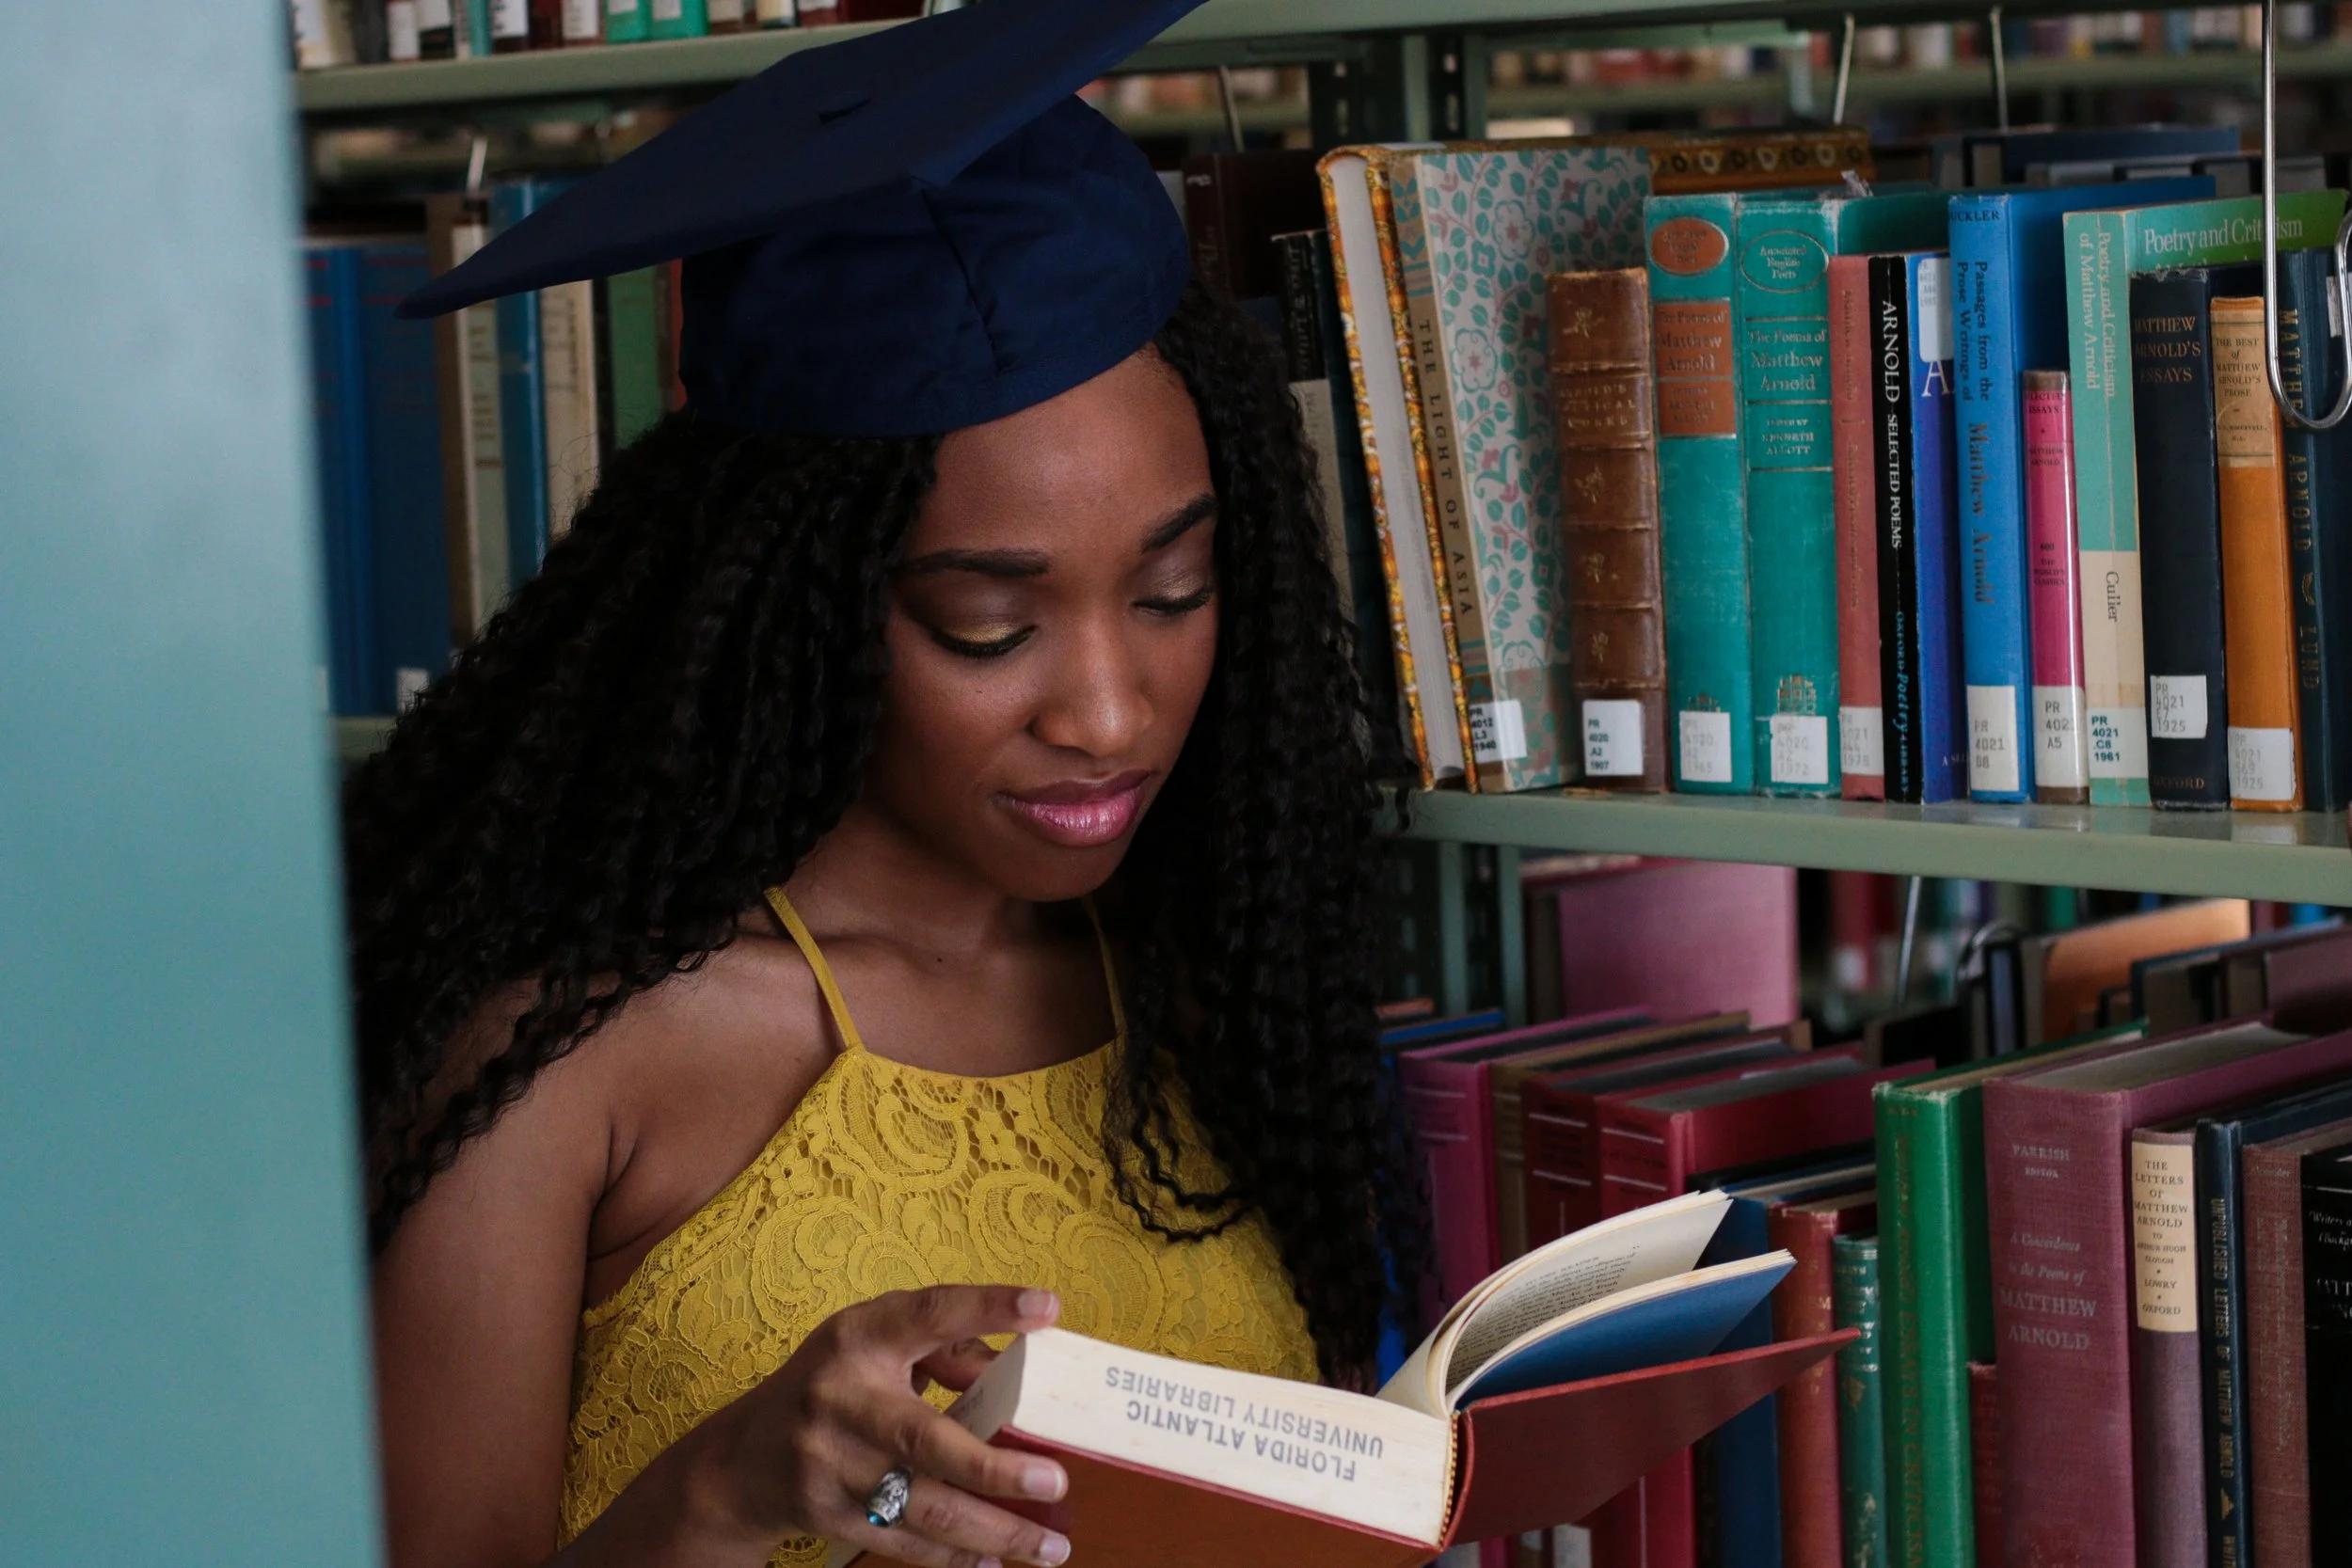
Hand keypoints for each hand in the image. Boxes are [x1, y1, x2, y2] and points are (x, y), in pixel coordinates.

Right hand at [685, 1285, 1070, 1567]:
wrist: (740, 1461)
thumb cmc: (831, 1390)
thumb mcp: (873, 1348)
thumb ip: (944, 1352)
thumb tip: (1017, 1372)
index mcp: (859, 1338)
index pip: (928, 1313)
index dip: (987, 1307)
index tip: (1048, 1307)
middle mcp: (840, 1396)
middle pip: (928, 1439)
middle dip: (997, 1469)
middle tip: (1055, 1480)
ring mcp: (830, 1463)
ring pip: (924, 1506)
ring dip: (996, 1530)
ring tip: (1050, 1545)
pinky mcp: (826, 1514)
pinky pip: (904, 1541)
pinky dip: (955, 1555)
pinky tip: (995, 1557)